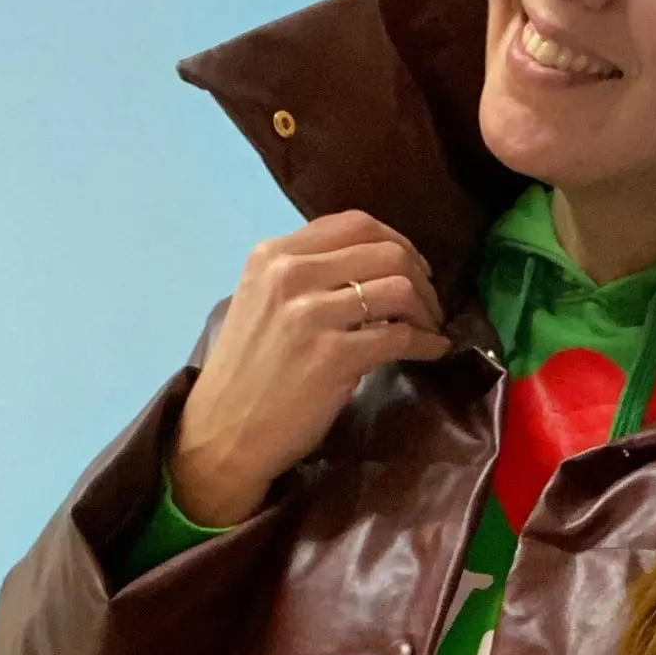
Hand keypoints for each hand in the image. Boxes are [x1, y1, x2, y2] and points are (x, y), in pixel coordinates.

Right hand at [169, 209, 449, 524]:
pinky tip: (432, 350)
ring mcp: (312, 314)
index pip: (355, 223)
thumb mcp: (262, 301)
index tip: (413, 268)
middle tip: (429, 304)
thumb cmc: (248, 372)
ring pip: (400, 288)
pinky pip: (400, 336)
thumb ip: (306, 274)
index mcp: (273, 254)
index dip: (398, 242)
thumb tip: (371, 265)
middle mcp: (290, 275)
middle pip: (386, 251)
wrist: (223, 431)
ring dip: (427, 310)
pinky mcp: (334, 356)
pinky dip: (427, 343)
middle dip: (421, 277)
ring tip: (430, 329)